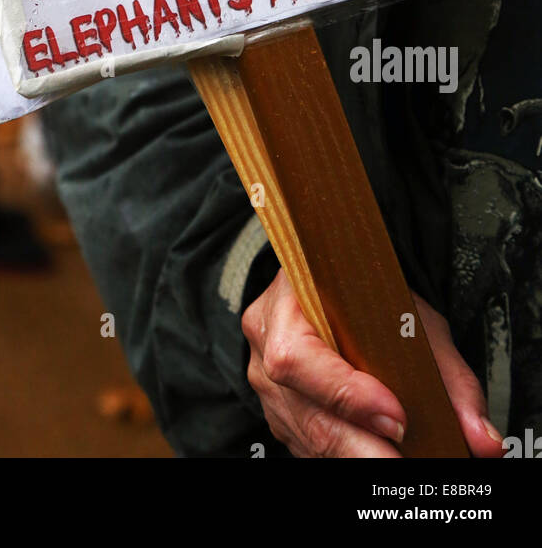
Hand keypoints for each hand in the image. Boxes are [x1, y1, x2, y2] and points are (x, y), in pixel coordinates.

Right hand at [242, 268, 504, 457]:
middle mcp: (266, 338)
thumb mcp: (414, 319)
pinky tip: (375, 452)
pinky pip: (305, 445)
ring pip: (305, 435)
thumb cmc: (369, 297)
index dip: (345, 393)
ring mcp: (264, 378)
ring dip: (354, 454)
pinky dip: (343, 455)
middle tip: (407, 459)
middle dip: (360, 444)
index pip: (299, 356)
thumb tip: (482, 439)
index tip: (398, 419)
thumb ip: (450, 377)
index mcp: (289, 298)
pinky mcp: (278, 410)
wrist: (340, 286)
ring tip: (401, 460)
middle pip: (304, 408)